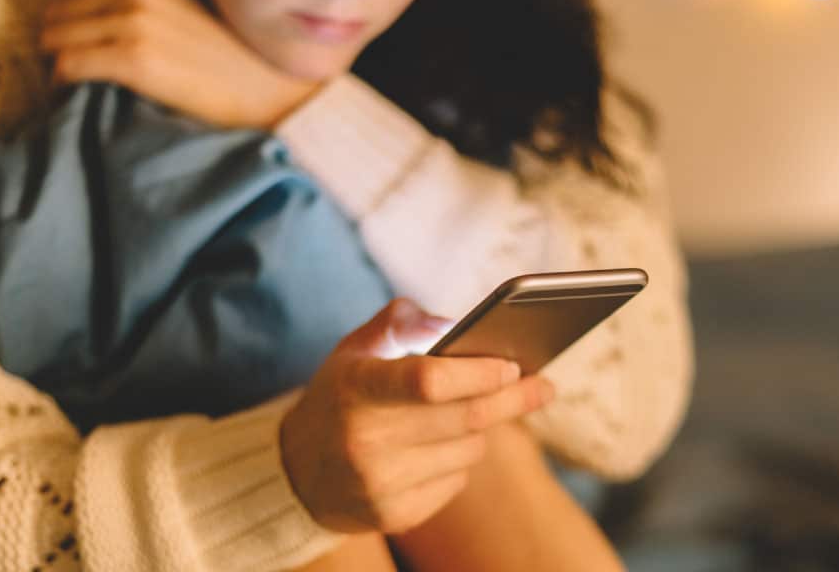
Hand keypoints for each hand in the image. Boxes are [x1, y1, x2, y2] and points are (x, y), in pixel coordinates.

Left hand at [41, 0, 315, 128]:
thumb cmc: (242, 61)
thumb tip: (114, 20)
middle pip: (59, 9)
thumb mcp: (196, 9)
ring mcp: (136, 23)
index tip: (67, 39)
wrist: (275, 92)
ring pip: (56, 36)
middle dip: (53, 37)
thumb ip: (157, 3)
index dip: (64, 13)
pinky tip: (70, 96)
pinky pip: (68, 66)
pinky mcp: (134, 60)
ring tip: (65, 83)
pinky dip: (61, 83)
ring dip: (53, 61)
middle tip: (60, 65)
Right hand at [279, 298, 555, 534]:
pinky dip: (459, 461)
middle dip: (512, 399)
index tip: (512, 365)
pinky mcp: (393, 515)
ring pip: (468, 451)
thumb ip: (401, 323)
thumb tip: (456, 324)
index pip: (429, 381)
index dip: (478, 373)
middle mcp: (364, 439)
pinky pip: (456, 482)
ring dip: (481, 430)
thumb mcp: (355, 350)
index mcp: (356, 388)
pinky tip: (439, 449)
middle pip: (465, 419)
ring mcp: (378, 483)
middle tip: (543, 386)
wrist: (296, 472)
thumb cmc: (340, 398)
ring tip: (469, 414)